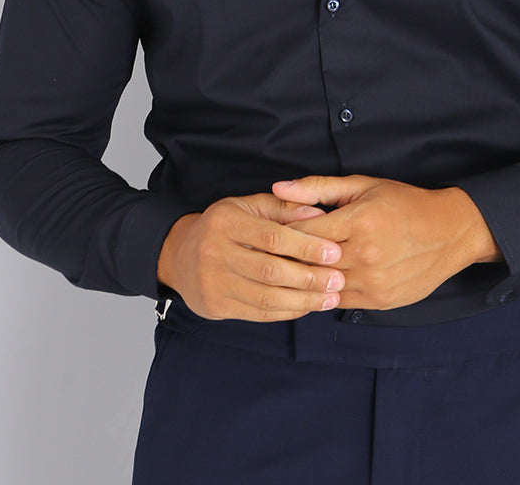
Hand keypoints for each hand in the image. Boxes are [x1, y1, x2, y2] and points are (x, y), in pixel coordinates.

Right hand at [157, 193, 344, 321]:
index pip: (272, 236)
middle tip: (339, 279)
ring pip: (266, 296)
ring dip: (303, 300)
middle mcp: (215, 252)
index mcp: (225, 222)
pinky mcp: (215, 306)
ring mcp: (213, 282)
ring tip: (330, 297)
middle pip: (270, 270)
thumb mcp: (247, 207)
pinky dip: (286, 311)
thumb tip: (317, 213)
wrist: (179, 255)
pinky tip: (307, 307)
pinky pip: (258, 313)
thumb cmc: (222, 227)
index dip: (306, 246)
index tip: (334, 252)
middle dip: (310, 277)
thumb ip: (282, 208)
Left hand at [272, 175, 501, 310]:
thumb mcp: (363, 185)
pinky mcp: (380, 300)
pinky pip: (339, 301)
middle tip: (267, 256)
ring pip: (322, 286)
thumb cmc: (404, 202)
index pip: (303, 233)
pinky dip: (325, 293)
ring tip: (286, 272)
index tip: (266, 234)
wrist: (449, 231)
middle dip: (286, 258)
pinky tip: (315, 283)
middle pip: (309, 263)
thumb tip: (277, 187)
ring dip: (303, 280)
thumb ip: (318, 188)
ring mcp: (373, 281)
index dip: (281, 233)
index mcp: (359, 221)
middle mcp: (365, 254)